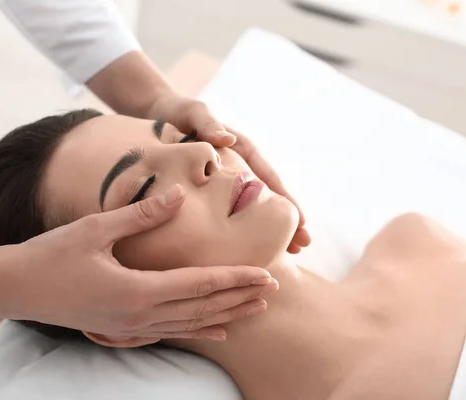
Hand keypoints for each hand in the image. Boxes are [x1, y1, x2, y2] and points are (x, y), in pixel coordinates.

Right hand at [0, 184, 277, 346]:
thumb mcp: (95, 229)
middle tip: (273, 290)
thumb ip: (141, 214)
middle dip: (240, 299)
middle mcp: (139, 316)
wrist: (14, 288)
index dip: (235, 279)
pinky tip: (215, 331)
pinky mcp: (121, 329)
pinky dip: (197, 331)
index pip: (200, 284)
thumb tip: (178, 194)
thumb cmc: (51, 255)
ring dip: (224, 315)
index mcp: (138, 290)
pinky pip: (169, 333)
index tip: (266, 275)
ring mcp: (130, 328)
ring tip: (254, 310)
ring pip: (190, 324)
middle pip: (202, 308)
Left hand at [148, 94, 310, 252]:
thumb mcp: (194, 114)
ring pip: (255, 207)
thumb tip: (228, 137)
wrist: (162, 117)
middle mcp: (242, 165)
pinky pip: (235, 210)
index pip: (269, 177)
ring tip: (289, 254)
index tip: (301, 220)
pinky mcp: (217, 189)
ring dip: (273, 228)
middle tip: (303, 245)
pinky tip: (252, 247)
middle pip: (269, 196)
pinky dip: (247, 227)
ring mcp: (230, 179)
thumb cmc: (180, 114)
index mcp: (243, 149)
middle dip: (288, 220)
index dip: (285, 199)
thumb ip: (209, 124)